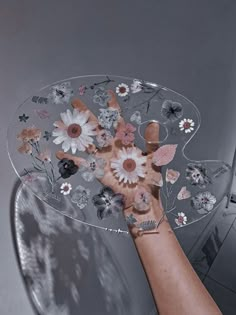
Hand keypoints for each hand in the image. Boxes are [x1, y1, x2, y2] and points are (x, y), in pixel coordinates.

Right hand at [56, 91, 165, 232]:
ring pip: (87, 141)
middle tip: (75, 102)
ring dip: (75, 132)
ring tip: (62, 123)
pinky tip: (60, 153)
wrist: (142, 197)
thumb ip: (152, 141)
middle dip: (86, 114)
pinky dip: (72, 158)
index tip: (108, 94)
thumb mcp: (153, 158)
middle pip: (96, 126)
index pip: (117, 120)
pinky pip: (83, 162)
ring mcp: (103, 157)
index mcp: (124, 141)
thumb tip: (154, 123)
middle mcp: (111, 146)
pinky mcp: (97, 169)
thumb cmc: (149, 178)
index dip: (112, 107)